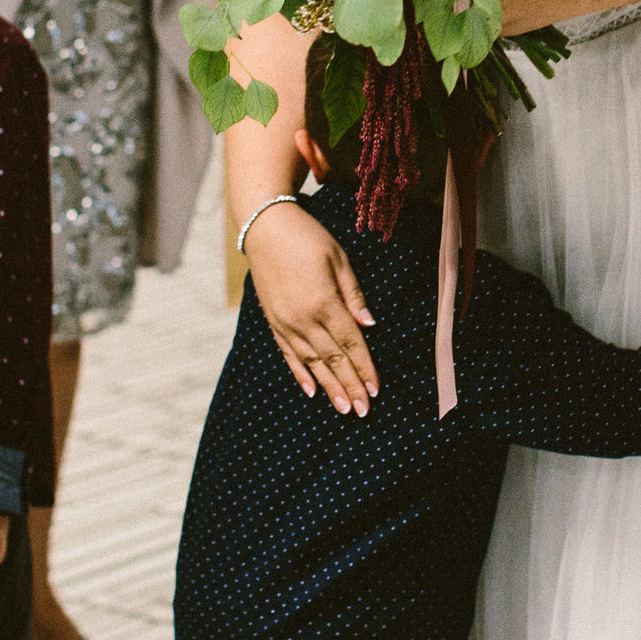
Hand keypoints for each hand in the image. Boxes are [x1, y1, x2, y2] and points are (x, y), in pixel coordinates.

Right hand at [243, 200, 378, 414]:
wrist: (265, 228)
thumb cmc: (307, 238)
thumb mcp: (339, 259)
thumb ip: (354, 295)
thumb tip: (369, 325)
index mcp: (324, 303)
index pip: (350, 344)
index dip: (364, 367)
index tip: (376, 389)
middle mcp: (303, 319)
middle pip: (332, 359)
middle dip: (350, 386)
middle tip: (364, 411)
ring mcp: (285, 323)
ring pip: (311, 363)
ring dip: (329, 387)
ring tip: (343, 409)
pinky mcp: (273, 322)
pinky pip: (288, 354)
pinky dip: (301, 374)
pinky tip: (311, 391)